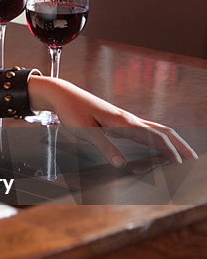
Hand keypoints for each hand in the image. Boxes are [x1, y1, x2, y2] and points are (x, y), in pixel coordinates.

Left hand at [31, 77, 196, 165]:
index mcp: (123, 121)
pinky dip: (158, 140)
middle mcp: (129, 119)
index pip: (155, 137)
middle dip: (179, 146)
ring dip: (171, 143)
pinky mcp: (120, 121)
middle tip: (193, 159)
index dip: (169, 151)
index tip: (180, 163)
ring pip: (157, 130)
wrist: (63, 94)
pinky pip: (146, 131)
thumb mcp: (84, 130)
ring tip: (181, 156)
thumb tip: (121, 164)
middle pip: (163, 131)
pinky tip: (158, 148)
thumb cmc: (72, 110)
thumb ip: (103, 146)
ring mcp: (126, 119)